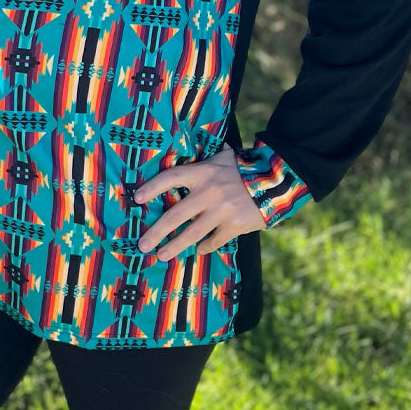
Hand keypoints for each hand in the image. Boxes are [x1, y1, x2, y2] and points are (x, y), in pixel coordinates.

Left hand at [133, 142, 265, 259]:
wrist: (274, 181)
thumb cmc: (243, 168)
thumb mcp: (222, 158)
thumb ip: (203, 163)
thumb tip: (187, 154)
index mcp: (202, 172)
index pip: (171, 177)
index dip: (152, 187)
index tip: (136, 198)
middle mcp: (208, 192)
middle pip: (176, 214)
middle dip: (157, 231)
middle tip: (142, 245)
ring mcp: (221, 211)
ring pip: (192, 233)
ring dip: (175, 246)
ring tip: (161, 255)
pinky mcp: (234, 225)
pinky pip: (214, 240)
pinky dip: (204, 246)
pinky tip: (198, 250)